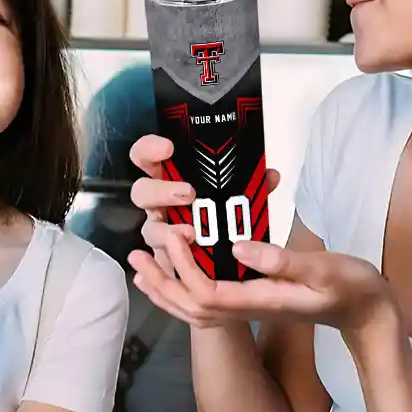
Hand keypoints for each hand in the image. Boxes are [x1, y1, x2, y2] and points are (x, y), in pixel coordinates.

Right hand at [128, 133, 280, 275]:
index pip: (146, 158)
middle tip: (188, 193)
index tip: (168, 148)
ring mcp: (160, 234)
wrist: (239, 260)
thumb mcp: (245, 199)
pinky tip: (184, 261)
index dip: (149, 150)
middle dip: (160, 191)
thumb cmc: (230, 218)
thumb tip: (270, 176)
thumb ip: (254, 187)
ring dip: (166, 231)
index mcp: (170, 179)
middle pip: (141, 193)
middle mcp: (159, 205)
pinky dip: (171, 262)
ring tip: (191, 234)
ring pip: (150, 230)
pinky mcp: (166, 262)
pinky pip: (160, 262)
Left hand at [130, 228, 395, 341]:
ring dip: (164, 288)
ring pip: (193, 309)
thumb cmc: (351, 287)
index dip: (183, 267)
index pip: (207, 292)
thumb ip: (282, 260)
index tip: (174, 235)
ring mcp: (249, 309)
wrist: (365, 312)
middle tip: (137, 254)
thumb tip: (238, 247)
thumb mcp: (323, 268)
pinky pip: (206, 303)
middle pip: (190, 307)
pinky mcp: (252, 303)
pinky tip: (174, 271)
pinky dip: (182, 289)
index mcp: (261, 301)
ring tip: (141, 264)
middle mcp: (249, 310)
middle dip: (160, 281)